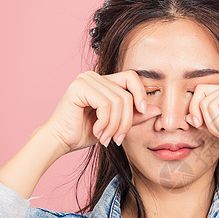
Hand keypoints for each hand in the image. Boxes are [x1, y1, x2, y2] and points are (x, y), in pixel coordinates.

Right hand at [40, 70, 161, 153]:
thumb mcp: (117, 124)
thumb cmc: (86, 132)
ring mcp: (85, 79)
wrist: (60, 141)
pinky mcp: (79, 87)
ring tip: (106, 138)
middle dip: (127, 120)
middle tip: (119, 138)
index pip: (132, 77)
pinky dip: (105, 122)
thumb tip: (158, 109)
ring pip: (118, 101)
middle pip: (127, 94)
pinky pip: (106, 105)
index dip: (141, 93)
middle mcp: (94, 75)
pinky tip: (97, 132)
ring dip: (115, 125)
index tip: (143, 112)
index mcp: (104, 81)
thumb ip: (135, 115)